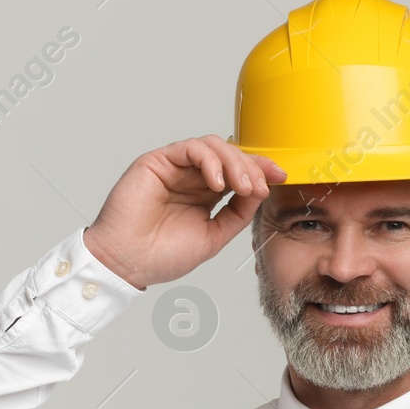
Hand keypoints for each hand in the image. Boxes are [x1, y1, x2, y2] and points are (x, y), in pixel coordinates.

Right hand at [83, 134, 286, 290]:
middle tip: (260, 187)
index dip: (261, 170)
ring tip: (241, 187)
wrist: (128, 262)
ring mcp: (175, 168)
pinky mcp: (157, 161)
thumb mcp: (214, 236)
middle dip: (252, 167)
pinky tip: (218, 182)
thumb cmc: (161, 255)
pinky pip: (190, 148)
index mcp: (205, 196)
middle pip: (230, 155)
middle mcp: (191, 179)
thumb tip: (260, 191)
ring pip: (213, 146)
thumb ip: (237, 213)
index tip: (281, 176)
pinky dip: (210, 160)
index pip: (238, 173)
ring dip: (234, 163)